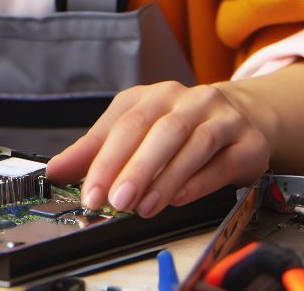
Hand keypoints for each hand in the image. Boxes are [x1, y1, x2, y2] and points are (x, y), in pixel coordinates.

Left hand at [44, 80, 270, 217]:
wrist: (243, 117)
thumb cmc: (181, 127)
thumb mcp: (137, 131)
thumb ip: (97, 151)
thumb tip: (56, 169)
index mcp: (153, 96)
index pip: (122, 123)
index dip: (103, 159)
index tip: (87, 192)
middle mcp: (186, 100)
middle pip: (156, 130)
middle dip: (132, 168)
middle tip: (114, 200)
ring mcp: (220, 118)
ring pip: (190, 143)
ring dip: (164, 177)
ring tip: (143, 206)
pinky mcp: (247, 142)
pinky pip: (221, 162)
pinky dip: (198, 182)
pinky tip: (178, 199)